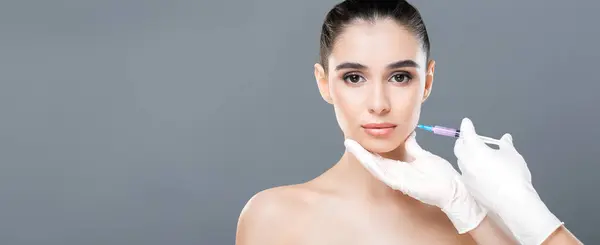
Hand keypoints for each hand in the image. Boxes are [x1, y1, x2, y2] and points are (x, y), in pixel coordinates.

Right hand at [344, 133, 486, 233]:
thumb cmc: (441, 176)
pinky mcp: (401, 184)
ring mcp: (397, 180)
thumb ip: (413, 147)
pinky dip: (373, 165)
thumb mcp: (423, 155)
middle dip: (360, 152)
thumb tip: (408, 134)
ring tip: (351, 145)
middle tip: (348, 140)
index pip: (381, 156)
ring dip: (362, 156)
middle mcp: (397, 174)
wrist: (452, 189)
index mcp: (401, 167)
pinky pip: (384, 174)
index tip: (360, 138)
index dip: (369, 148)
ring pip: (375, 167)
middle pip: (374, 162)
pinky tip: (365, 158)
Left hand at [454, 118, 562, 244]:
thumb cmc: (514, 175)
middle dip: (463, 140)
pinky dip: (469, 168)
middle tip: (470, 138)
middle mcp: (467, 162)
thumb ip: (506, 145)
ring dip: (465, 154)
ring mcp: (466, 176)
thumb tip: (505, 138)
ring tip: (476, 154)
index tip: (466, 122)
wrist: (513, 203)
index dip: (467, 126)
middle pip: (459, 147)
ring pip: (461, 161)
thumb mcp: (513, 155)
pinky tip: (479, 171)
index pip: (468, 134)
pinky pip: (465, 173)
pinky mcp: (469, 188)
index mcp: (476, 150)